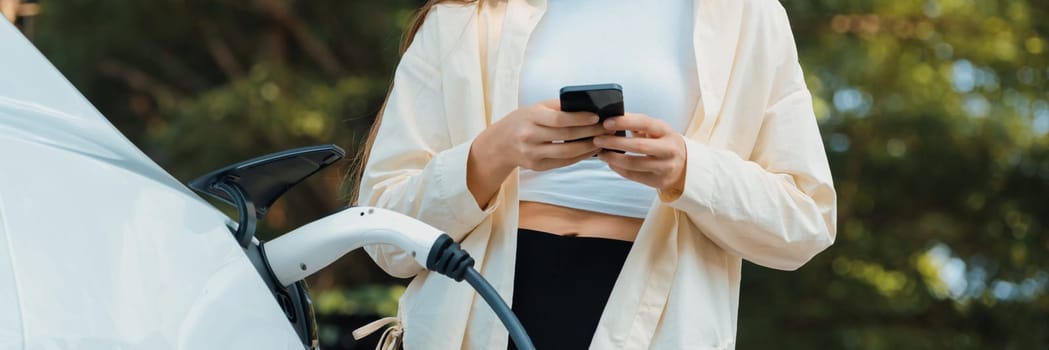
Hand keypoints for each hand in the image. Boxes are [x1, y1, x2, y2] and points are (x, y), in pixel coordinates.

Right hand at [476, 99, 606, 171]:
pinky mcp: (537, 166)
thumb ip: (558, 107)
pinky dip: (580, 157)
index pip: (559, 119)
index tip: (597, 117)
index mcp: (530, 117)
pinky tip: (591, 150)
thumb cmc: (524, 120)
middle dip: (590, 133)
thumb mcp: (535, 108)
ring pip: (567, 153)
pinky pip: (563, 162)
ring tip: (602, 141)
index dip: (579, 119)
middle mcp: (530, 137)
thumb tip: (588, 106)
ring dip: (588, 148)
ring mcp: (533, 154)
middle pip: (566, 137)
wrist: (500, 143)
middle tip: (607, 129)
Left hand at [594, 113, 686, 191]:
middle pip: (639, 146)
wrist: (685, 166)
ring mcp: (665, 167)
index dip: (625, 122)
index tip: (606, 122)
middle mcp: (669, 149)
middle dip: (615, 143)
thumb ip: (637, 124)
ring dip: (613, 158)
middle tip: (597, 139)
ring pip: (634, 164)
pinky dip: (619, 169)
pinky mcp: (659, 181)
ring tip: (601, 153)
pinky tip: (611, 163)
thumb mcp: (656, 131)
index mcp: (666, 131)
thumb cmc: (663, 143)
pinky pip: (634, 176)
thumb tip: (611, 118)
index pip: (645, 123)